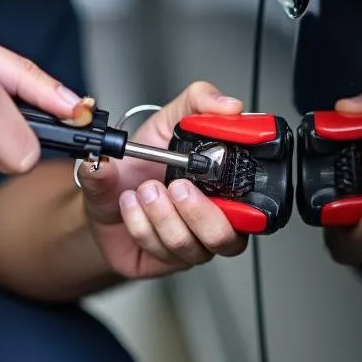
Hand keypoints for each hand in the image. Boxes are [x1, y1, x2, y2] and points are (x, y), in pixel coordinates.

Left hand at [78, 82, 248, 278]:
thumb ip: (198, 101)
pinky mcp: (163, 259)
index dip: (245, 196)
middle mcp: (212, 220)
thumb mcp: (167, 120)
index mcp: (224, 188)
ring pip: (190, 245)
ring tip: (145, 189)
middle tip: (176, 186)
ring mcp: (190, 244)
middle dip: (198, 212)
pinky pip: (158, 249)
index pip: (255, 205)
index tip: (218, 171)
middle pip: (229, 238)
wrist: (105, 194)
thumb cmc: (142, 163)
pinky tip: (130, 202)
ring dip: (162, 214)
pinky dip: (139, 222)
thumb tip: (229, 105)